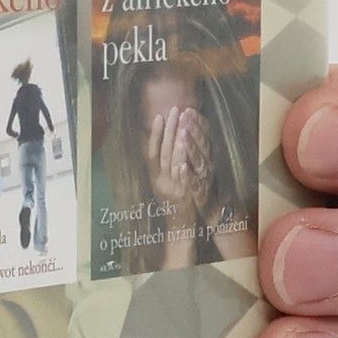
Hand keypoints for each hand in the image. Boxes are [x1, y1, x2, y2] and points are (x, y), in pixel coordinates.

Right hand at [147, 103, 211, 229]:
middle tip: (174, 110)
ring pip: (172, 163)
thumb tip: (156, 143)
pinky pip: (182, 181)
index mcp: (155, 176)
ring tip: (181, 124)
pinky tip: (185, 158)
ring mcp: (172, 188)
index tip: (159, 116)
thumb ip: (160, 165)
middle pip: (163, 152)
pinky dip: (182, 169)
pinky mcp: (184, 196)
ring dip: (176, 143)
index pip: (152, 151)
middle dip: (169, 130)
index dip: (154, 133)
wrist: (178, 227)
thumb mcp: (161, 182)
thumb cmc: (172, 202)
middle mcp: (161, 180)